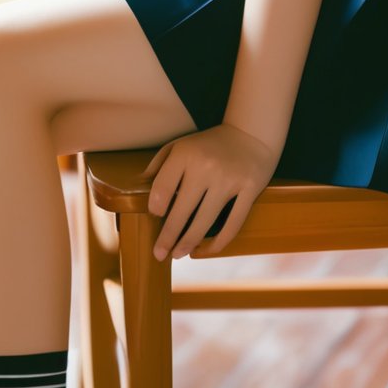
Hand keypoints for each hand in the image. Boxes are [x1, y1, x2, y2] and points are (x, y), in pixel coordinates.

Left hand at [140, 122, 275, 261]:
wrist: (251, 133)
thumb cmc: (209, 144)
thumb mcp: (180, 145)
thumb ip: (159, 165)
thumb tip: (137, 189)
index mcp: (186, 154)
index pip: (163, 187)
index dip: (156, 207)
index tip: (155, 216)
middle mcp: (206, 167)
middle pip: (182, 211)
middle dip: (168, 237)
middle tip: (159, 254)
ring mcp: (229, 180)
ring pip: (205, 222)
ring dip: (189, 243)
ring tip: (178, 254)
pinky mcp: (250, 189)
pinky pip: (233, 224)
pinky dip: (218, 243)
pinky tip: (205, 250)